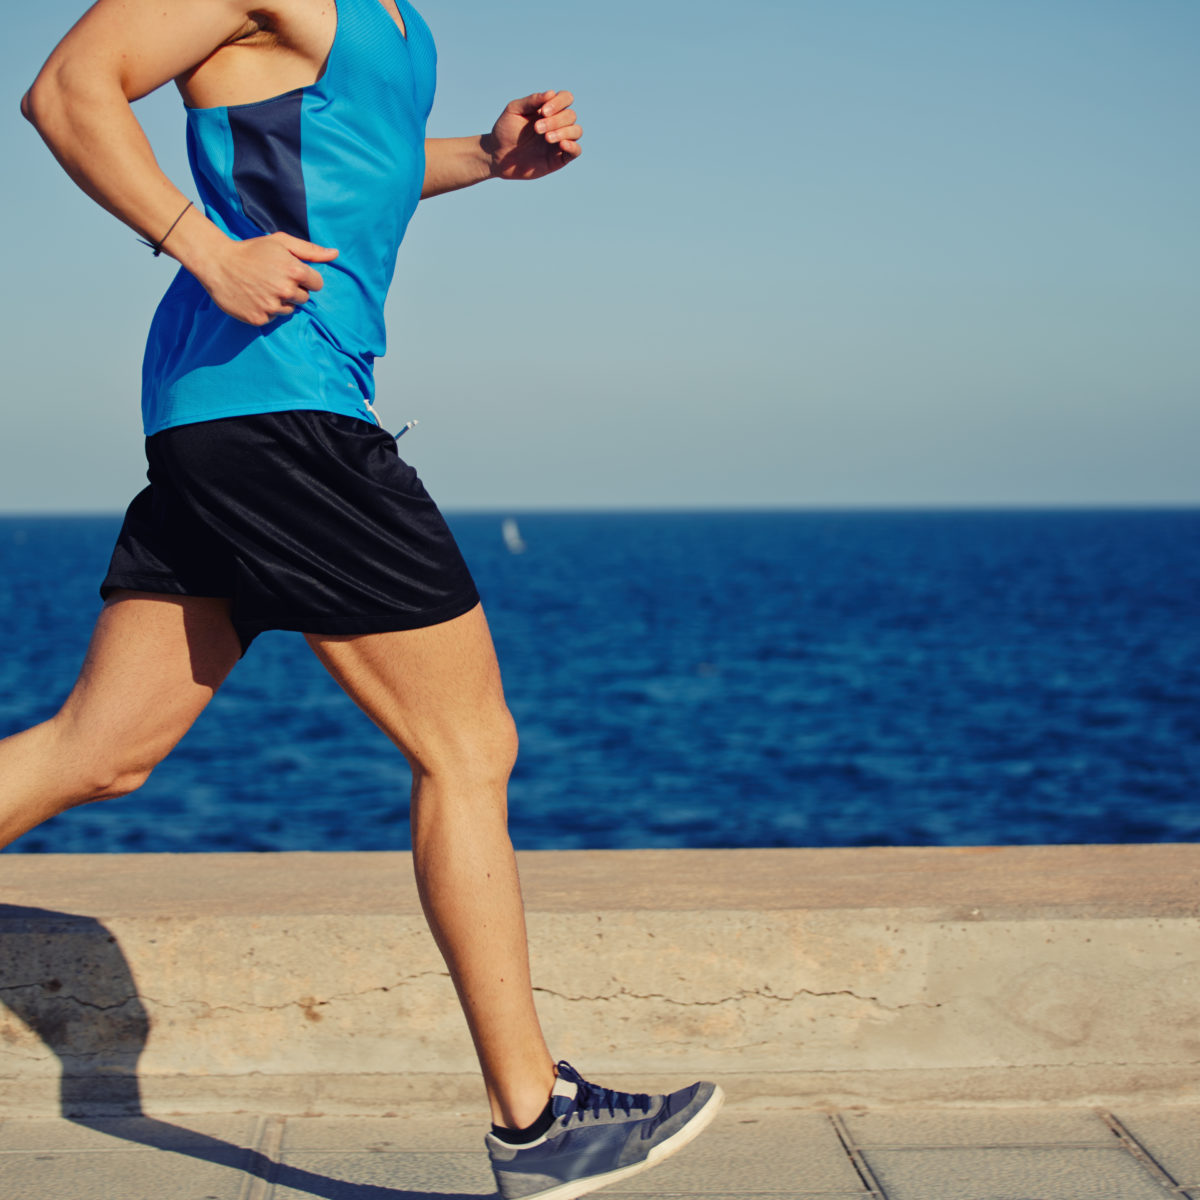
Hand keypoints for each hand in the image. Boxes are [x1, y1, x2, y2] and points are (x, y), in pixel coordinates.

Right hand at [196, 232, 338, 325]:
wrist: (217, 263)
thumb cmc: (251, 250)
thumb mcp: (280, 242)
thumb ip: (310, 250)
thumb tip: (335, 254)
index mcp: (294, 271)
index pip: (317, 284)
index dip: (306, 279)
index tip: (292, 273)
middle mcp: (285, 290)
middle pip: (304, 298)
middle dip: (293, 290)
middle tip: (273, 279)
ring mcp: (272, 306)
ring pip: (289, 310)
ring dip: (280, 301)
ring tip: (263, 287)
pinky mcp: (260, 318)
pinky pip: (273, 318)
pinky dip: (266, 310)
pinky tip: (255, 297)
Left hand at [486, 90, 581, 180]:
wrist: (498, 156)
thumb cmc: (505, 130)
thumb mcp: (514, 110)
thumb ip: (531, 101)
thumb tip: (551, 93)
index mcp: (548, 109)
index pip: (566, 98)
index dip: (559, 102)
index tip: (543, 111)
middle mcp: (557, 123)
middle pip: (570, 115)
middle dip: (555, 121)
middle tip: (536, 129)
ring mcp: (560, 141)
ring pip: (576, 131)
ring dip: (564, 132)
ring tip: (546, 138)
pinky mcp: (559, 158)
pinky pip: (576, 150)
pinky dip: (573, 146)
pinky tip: (562, 144)